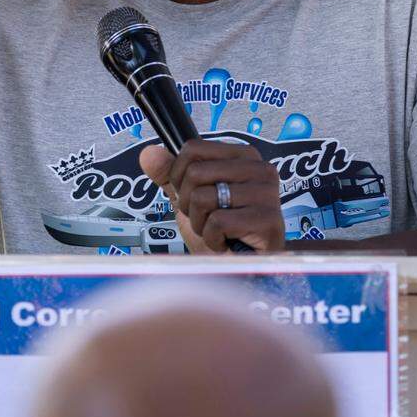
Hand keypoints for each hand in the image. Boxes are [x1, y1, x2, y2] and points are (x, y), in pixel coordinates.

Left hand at [139, 139, 285, 252]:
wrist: (236, 267)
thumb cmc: (220, 232)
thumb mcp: (188, 198)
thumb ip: (168, 174)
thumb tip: (148, 153)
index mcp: (243, 156)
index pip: (193, 149)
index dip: (180, 177)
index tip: (195, 196)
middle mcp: (260, 169)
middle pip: (195, 172)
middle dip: (190, 204)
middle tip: (209, 218)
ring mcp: (267, 194)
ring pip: (203, 198)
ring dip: (201, 223)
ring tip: (219, 231)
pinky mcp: (268, 220)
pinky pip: (218, 222)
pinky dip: (213, 238)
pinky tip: (227, 242)